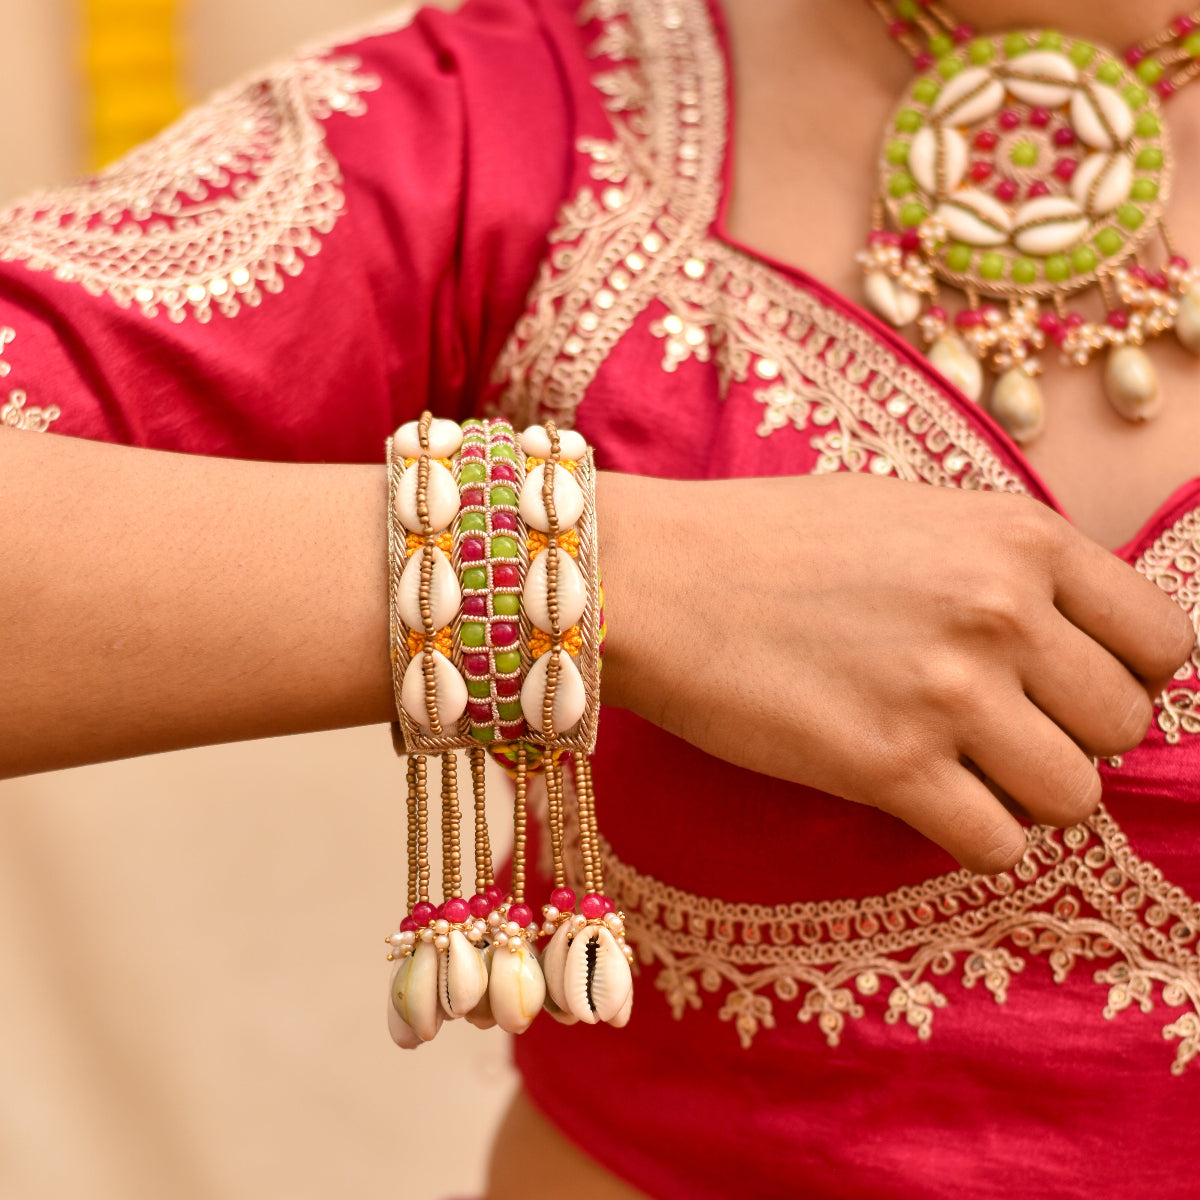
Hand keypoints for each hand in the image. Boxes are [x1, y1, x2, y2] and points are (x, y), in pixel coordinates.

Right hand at [597, 471, 1195, 873]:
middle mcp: (1001, 613)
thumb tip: (1067, 634)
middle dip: (1073, 737)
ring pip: (1073, 797)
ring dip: (1025, 795)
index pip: (1164, 640)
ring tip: (962, 771)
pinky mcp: (889, 769)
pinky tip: (924, 803)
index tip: (1073, 687)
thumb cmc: (767, 538)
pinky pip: (998, 846)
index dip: (1127, 675)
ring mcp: (948, 694)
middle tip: (1004, 730)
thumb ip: (1004, 565)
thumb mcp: (911, 511)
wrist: (655, 576)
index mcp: (1018, 538)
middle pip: (1124, 726)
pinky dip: (972, 837)